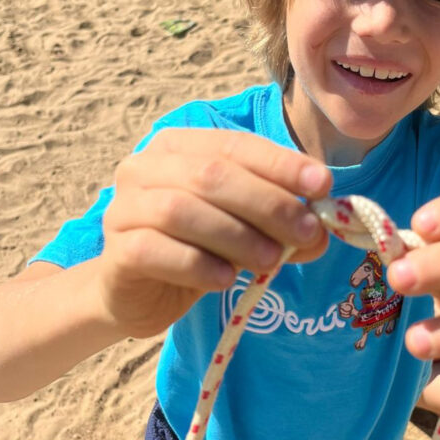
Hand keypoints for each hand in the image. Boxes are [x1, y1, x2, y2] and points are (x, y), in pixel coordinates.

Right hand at [97, 130, 331, 337]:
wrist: (138, 293)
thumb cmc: (197, 248)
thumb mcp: (245, 229)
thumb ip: (280, 224)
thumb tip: (323, 230)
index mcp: (179, 146)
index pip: (235, 145)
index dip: (281, 165)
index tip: (323, 186)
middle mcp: (145, 167)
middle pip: (211, 175)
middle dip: (267, 203)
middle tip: (308, 232)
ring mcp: (124, 207)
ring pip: (182, 211)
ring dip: (237, 236)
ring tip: (273, 260)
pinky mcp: (117, 251)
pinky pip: (157, 251)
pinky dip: (198, 265)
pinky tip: (226, 280)